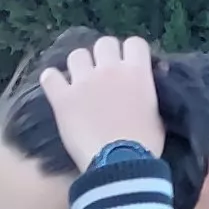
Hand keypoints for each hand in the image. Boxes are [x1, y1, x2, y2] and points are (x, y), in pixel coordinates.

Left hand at [38, 33, 166, 166]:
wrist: (119, 165)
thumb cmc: (145, 145)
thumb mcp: (159, 114)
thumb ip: (152, 92)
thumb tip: (153, 76)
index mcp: (137, 72)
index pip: (134, 43)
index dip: (131, 53)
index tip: (129, 65)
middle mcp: (110, 69)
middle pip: (104, 43)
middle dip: (104, 55)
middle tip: (103, 74)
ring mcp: (84, 82)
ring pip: (76, 55)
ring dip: (79, 66)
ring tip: (80, 81)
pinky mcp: (62, 98)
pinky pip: (50, 76)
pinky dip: (52, 81)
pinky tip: (57, 89)